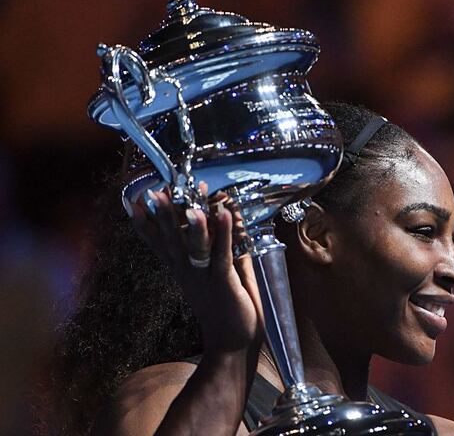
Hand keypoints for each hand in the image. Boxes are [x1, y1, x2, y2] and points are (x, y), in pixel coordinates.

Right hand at [125, 186, 264, 354]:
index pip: (160, 244)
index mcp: (183, 271)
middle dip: (164, 216)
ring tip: (190, 202)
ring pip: (194, 247)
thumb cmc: (228, 311)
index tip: (135, 201)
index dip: (147, 223)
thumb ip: (226, 251)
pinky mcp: (223, 284)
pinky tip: (224, 215)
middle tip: (154, 192)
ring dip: (193, 224)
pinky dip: (224, 234)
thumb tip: (232, 228)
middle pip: (171, 241)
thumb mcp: (225, 276)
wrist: (233, 346)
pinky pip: (222, 256)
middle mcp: (188, 273)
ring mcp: (204, 279)